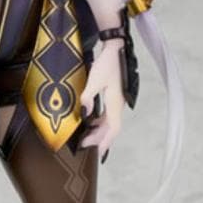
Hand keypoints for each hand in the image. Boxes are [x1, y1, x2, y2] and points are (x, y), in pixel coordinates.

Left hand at [79, 40, 124, 159]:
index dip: (106, 141)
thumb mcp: (94, 80)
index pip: (113, 128)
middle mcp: (118, 105)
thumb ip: (88, 98)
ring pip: (109, 122)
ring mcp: (117, 101)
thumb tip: (85, 113)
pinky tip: (92, 121)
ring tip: (87, 136)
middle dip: (99, 138)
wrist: (116, 50)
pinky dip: (100, 121)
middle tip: (84, 144)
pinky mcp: (114, 96)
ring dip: (99, 130)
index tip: (99, 152)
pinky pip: (108, 114)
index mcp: (115, 104)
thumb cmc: (107, 64)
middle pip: (110, 128)